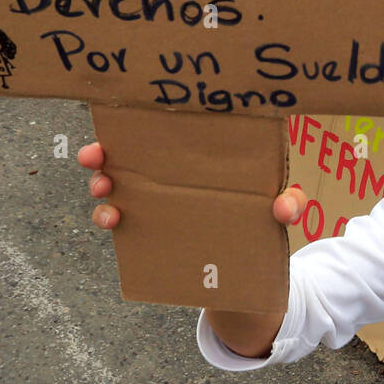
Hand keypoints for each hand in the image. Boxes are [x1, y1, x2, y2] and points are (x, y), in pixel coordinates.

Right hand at [79, 141, 308, 229]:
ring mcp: (156, 201)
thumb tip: (282, 207)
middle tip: (94, 156)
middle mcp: (171, 174)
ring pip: (116, 187)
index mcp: (200, 157)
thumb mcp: (281, 207)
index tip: (120, 119)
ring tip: (104, 194)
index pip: (165, 131)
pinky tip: (115, 222)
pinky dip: (111, 219)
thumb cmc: (266, 216)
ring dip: (101, 186)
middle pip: (128, 156)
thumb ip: (289, 203)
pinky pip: (121, 222)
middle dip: (103, 152)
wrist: (255, 264)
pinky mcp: (150, 231)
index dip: (138, 122)